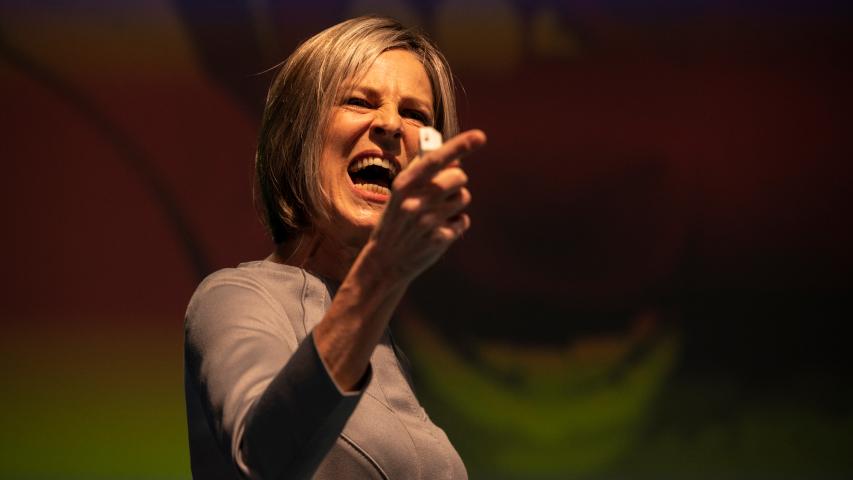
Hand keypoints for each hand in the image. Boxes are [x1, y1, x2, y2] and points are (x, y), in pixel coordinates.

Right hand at [365, 129, 486, 283]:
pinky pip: (463, 220)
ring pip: (463, 198)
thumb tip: (455, 158)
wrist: (385, 261)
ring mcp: (428, 221)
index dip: (460, 145)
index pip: (436, 159)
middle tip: (444, 191)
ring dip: (456, 203)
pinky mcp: (440, 238)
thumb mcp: (400, 194)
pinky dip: (455, 224)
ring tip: (437, 214)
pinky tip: (438, 230)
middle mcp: (416, 200)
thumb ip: (423, 175)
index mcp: (404, 184)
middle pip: (459, 177)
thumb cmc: (396, 221)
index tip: (480, 136)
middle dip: (457, 181)